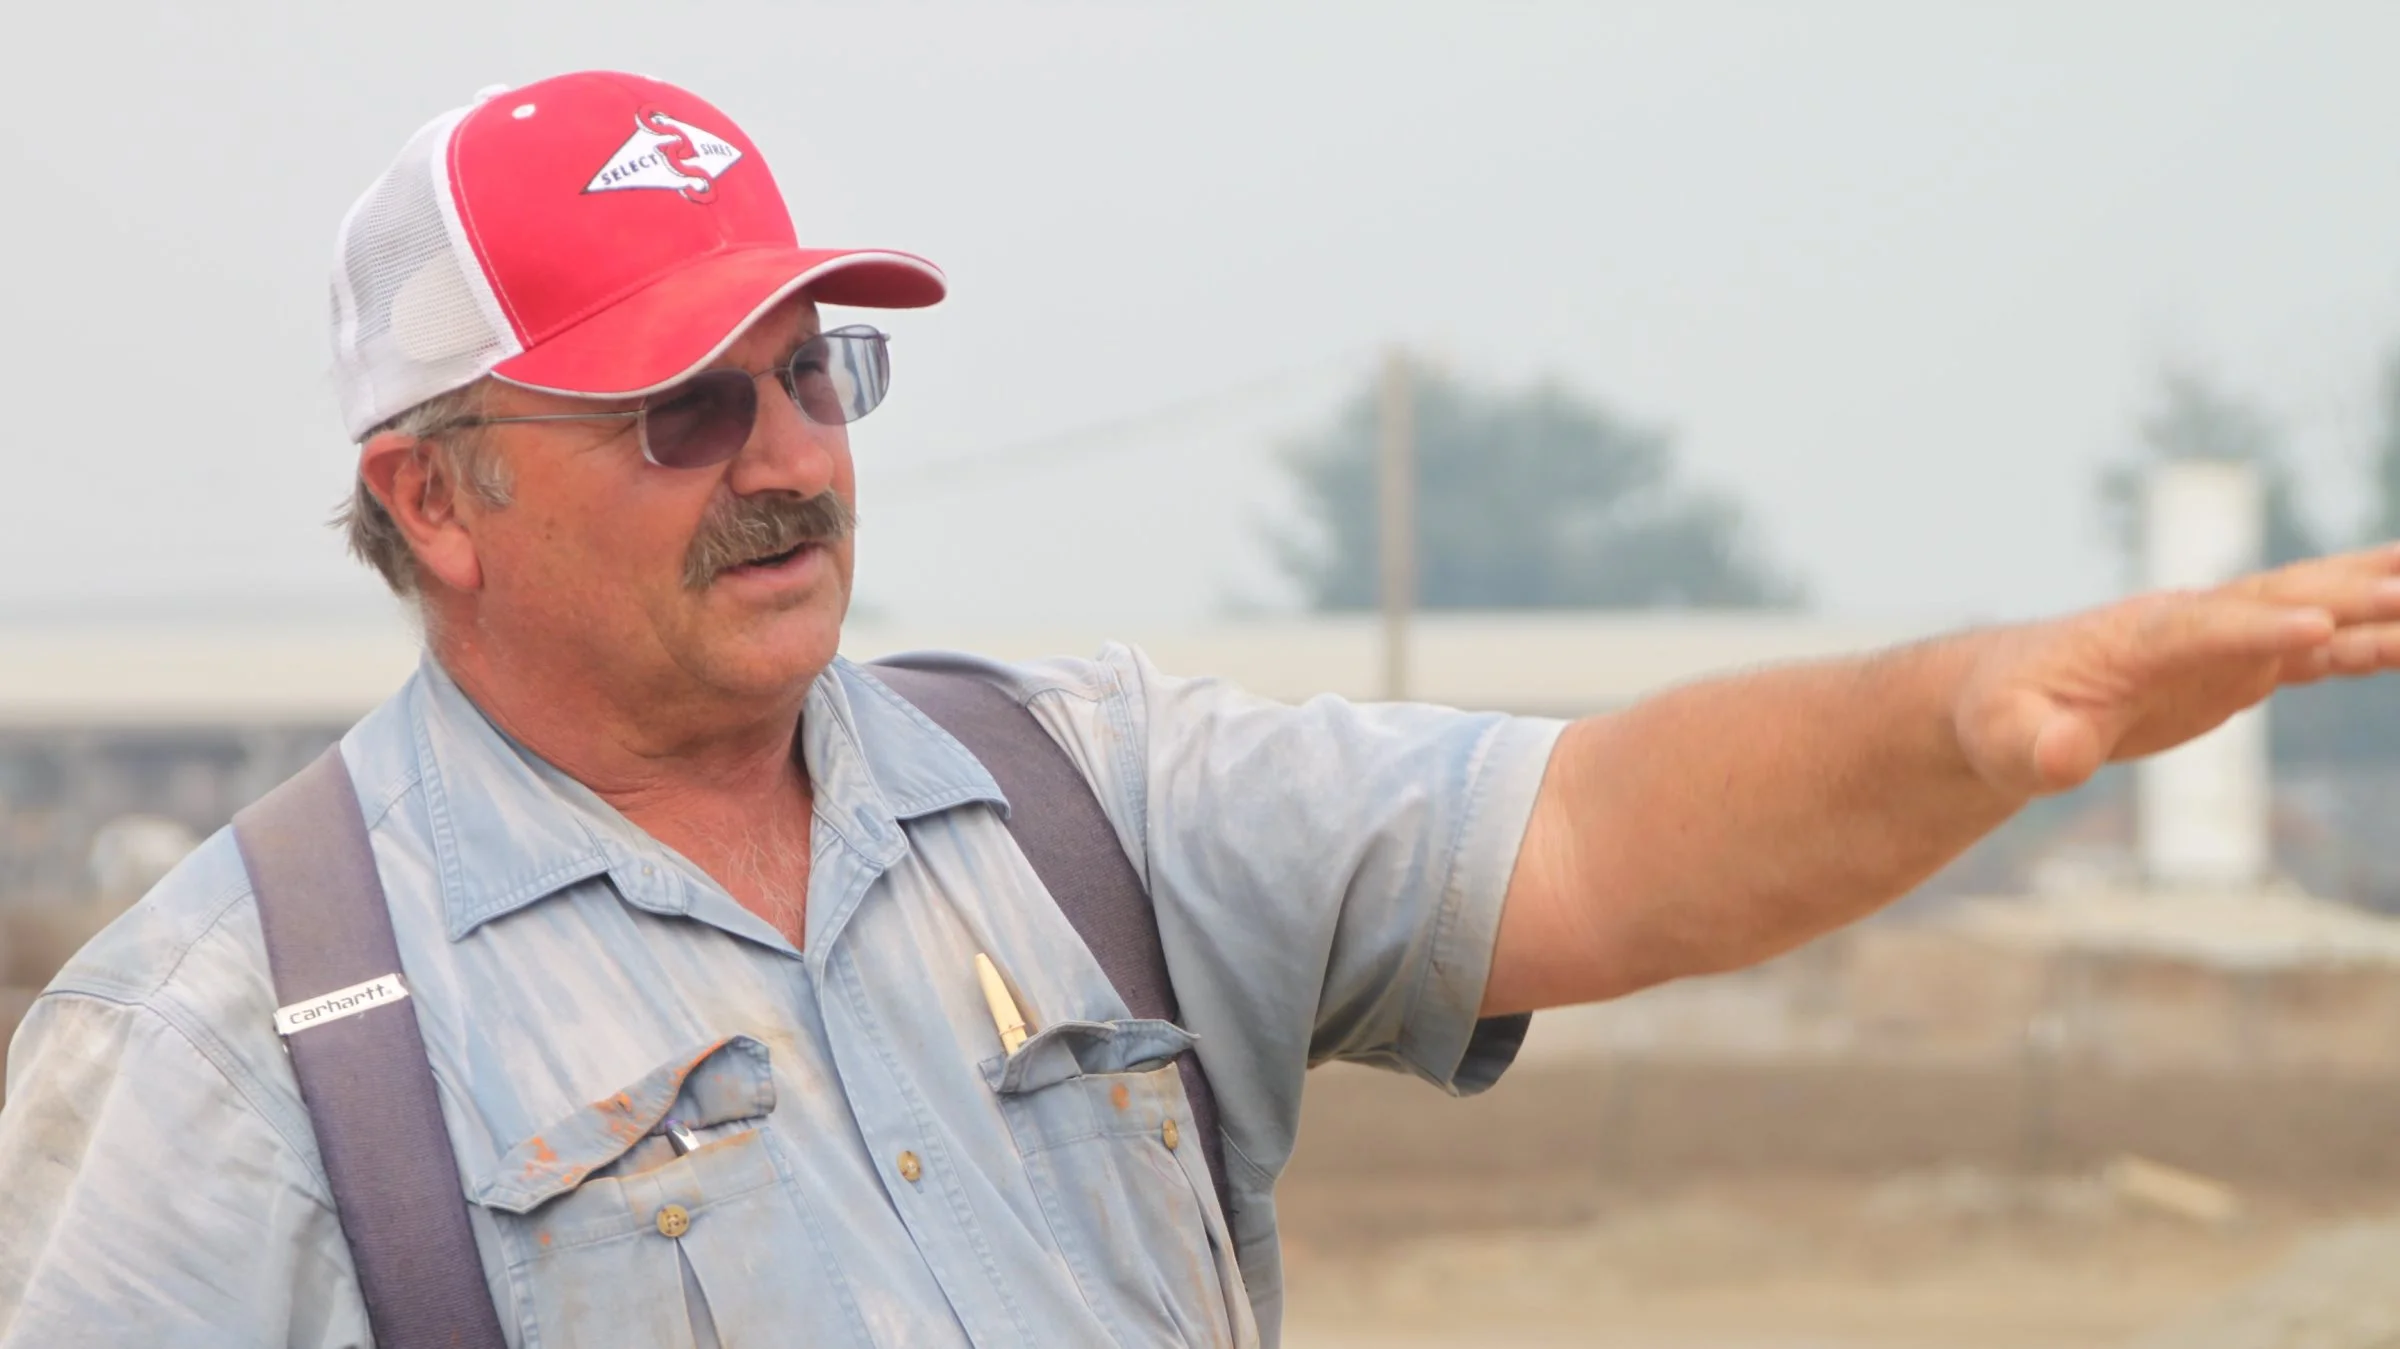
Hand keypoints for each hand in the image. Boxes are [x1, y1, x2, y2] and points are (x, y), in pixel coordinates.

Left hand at [1952, 544, 2399, 796]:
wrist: (2011, 694)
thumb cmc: (2002, 716)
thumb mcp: (2004, 741)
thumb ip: (2035, 750)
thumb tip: (2059, 760)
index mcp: (2135, 636)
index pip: (2202, 627)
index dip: (2256, 629)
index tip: (2316, 628)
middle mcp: (2189, 625)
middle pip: (2277, 599)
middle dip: (2347, 592)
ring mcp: (2221, 642)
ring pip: (2312, 613)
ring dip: (2376, 604)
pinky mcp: (2239, 667)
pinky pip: (2316, 651)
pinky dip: (2367, 642)